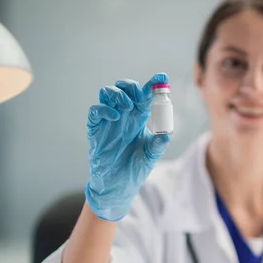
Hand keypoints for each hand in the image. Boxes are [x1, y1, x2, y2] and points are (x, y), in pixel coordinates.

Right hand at [85, 73, 170, 220]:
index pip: (145, 95)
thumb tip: (167, 133)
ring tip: (128, 107)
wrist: (119, 184)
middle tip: (139, 96)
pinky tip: (115, 116)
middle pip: (123, 88)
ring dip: (118, 94)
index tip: (162, 77)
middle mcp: (124, 115)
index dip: (153, 84)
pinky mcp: (96, 129)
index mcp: (139, 117)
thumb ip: (159, 142)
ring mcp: (109, 120)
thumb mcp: (152, 154)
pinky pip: (95, 111)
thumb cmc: (135, 167)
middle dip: (131, 86)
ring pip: (107, 93)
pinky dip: (104, 109)